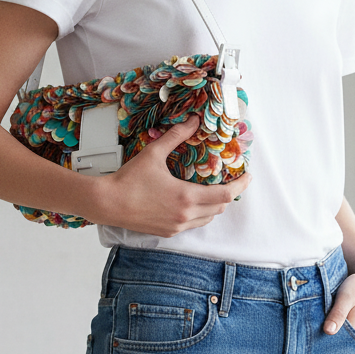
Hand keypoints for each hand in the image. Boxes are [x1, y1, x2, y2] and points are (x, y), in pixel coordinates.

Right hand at [92, 115, 251, 236]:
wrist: (108, 203)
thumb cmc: (128, 180)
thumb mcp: (154, 154)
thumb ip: (176, 136)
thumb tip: (193, 121)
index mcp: (186, 197)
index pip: (225, 195)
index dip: (240, 186)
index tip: (247, 177)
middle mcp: (185, 215)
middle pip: (219, 208)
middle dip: (227, 195)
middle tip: (230, 181)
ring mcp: (176, 226)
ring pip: (207, 219)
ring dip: (213, 206)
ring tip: (211, 191)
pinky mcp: (167, 232)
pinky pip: (192, 225)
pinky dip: (198, 214)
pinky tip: (190, 203)